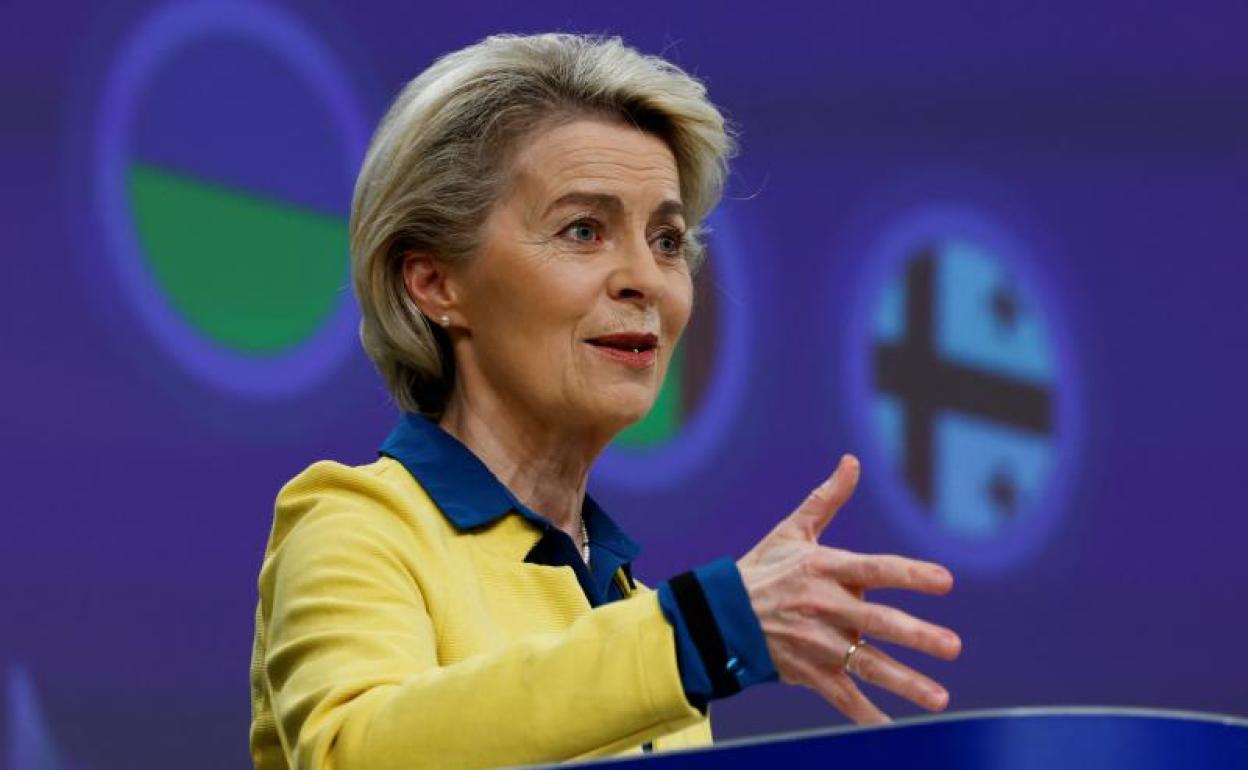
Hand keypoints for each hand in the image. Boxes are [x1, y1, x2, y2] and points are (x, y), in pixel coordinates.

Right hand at [736, 455, 960, 723]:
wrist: (719, 615)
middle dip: (916, 636)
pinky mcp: (809, 672)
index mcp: (824, 569)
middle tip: (952, 647)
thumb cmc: (762, 569)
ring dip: (905, 683)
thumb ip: (827, 499)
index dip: (909, 574)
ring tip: (939, 698)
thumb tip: (852, 462)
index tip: (945, 581)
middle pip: (878, 623)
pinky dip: (865, 715)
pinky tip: (892, 727)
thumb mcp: (792, 531)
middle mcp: (824, 607)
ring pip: (867, 665)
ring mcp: (817, 643)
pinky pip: (842, 697)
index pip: (875, 570)